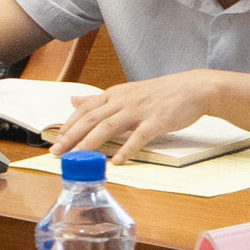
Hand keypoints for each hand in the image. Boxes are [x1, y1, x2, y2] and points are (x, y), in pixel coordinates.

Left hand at [62, 65, 241, 157]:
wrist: (193, 88)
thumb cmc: (160, 94)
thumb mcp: (126, 93)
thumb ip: (99, 100)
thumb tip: (73, 102)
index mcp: (115, 94)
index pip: (85, 110)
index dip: (69, 125)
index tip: (56, 140)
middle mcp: (123, 100)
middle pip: (92, 119)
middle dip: (72, 136)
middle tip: (58, 152)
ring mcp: (140, 110)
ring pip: (110, 126)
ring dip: (91, 143)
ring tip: (79, 157)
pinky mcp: (157, 121)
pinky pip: (139, 136)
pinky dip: (127, 148)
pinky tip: (117, 161)